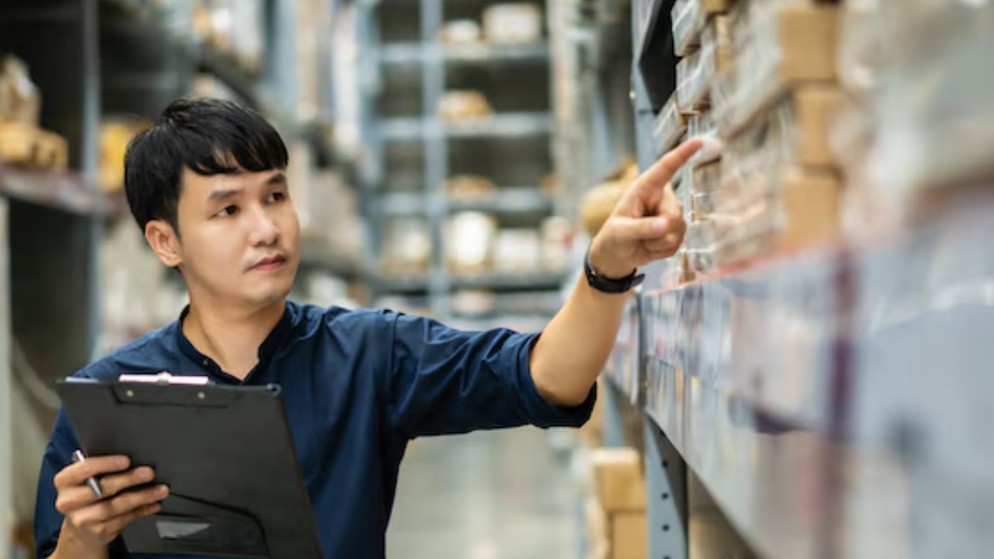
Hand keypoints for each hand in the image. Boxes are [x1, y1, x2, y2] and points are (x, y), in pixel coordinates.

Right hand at [52, 455, 167, 553]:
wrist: (81, 526)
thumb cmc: (87, 493)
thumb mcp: (86, 478)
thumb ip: (101, 467)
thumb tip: (133, 456)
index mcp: (65, 481)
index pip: (84, 469)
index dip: (107, 464)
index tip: (126, 460)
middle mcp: (69, 501)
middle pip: (102, 488)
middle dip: (129, 479)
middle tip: (149, 473)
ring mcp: (83, 519)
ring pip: (116, 506)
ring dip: (142, 496)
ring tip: (159, 490)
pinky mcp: (98, 532)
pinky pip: (124, 519)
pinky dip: (142, 510)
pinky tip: (153, 503)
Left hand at [587, 139, 703, 277]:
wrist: (616, 256)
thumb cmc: (613, 238)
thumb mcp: (620, 232)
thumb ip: (641, 227)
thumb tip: (665, 225)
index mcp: (645, 188)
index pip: (666, 169)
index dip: (683, 154)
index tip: (698, 141)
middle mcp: (662, 199)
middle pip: (674, 214)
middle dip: (658, 231)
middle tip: (638, 236)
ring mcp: (671, 215)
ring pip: (677, 232)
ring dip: (657, 243)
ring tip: (641, 241)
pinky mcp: (677, 232)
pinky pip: (677, 245)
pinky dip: (661, 252)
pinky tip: (649, 247)